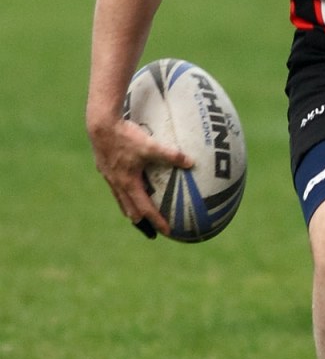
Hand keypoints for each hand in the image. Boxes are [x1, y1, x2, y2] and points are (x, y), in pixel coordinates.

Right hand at [89, 117, 193, 236]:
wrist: (100, 125)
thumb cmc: (125, 137)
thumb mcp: (151, 146)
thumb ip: (171, 154)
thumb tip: (191, 162)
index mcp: (128, 184)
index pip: (145, 209)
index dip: (156, 221)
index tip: (166, 232)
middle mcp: (117, 184)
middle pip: (130, 210)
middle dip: (141, 222)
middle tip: (151, 231)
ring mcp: (109, 176)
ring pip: (120, 199)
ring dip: (130, 208)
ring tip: (137, 215)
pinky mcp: (104, 167)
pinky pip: (116, 184)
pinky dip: (124, 191)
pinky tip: (127, 184)